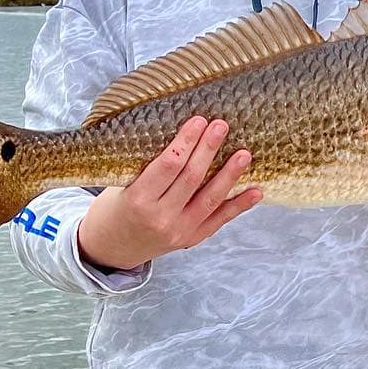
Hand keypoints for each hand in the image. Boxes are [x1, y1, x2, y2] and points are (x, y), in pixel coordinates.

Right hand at [77, 117, 260, 270]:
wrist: (112, 247)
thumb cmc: (116, 207)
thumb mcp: (122, 185)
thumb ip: (150, 167)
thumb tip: (184, 133)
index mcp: (138, 200)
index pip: (169, 166)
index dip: (186, 142)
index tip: (199, 121)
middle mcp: (161, 218)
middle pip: (191, 178)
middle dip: (208, 149)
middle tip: (221, 126)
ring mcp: (179, 232)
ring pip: (210, 199)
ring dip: (229, 175)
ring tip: (244, 154)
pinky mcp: (192, 239)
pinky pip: (219, 220)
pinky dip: (239, 206)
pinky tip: (255, 192)